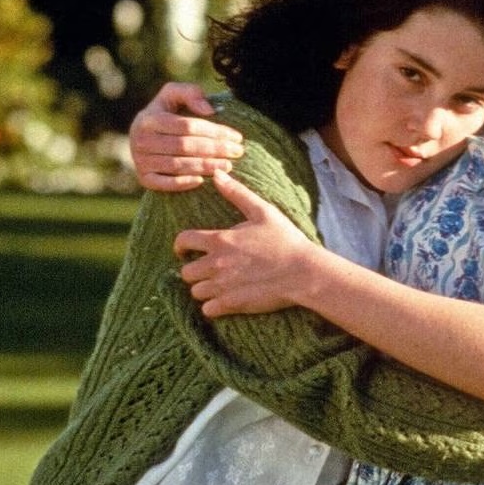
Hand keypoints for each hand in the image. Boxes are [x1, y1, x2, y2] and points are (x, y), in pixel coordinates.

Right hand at [129, 82, 244, 190]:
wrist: (144, 135)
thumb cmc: (166, 113)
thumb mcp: (174, 94)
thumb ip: (190, 93)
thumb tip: (209, 111)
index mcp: (149, 118)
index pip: (188, 126)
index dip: (214, 132)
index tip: (237, 137)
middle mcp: (141, 140)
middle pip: (185, 146)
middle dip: (215, 149)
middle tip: (237, 152)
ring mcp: (140, 160)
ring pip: (177, 165)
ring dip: (205, 166)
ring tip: (228, 166)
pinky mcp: (143, 178)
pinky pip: (164, 183)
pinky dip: (183, 183)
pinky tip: (203, 181)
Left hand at [174, 171, 320, 316]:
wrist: (302, 272)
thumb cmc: (285, 240)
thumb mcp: (262, 211)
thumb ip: (237, 193)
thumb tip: (217, 174)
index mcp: (221, 240)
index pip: (183, 241)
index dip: (180, 245)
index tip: (184, 250)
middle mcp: (217, 263)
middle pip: (186, 272)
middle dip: (193, 270)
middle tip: (205, 270)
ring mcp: (223, 286)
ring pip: (195, 292)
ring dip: (203, 289)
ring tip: (216, 285)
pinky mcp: (232, 304)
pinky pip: (207, 310)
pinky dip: (212, 307)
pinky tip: (224, 300)